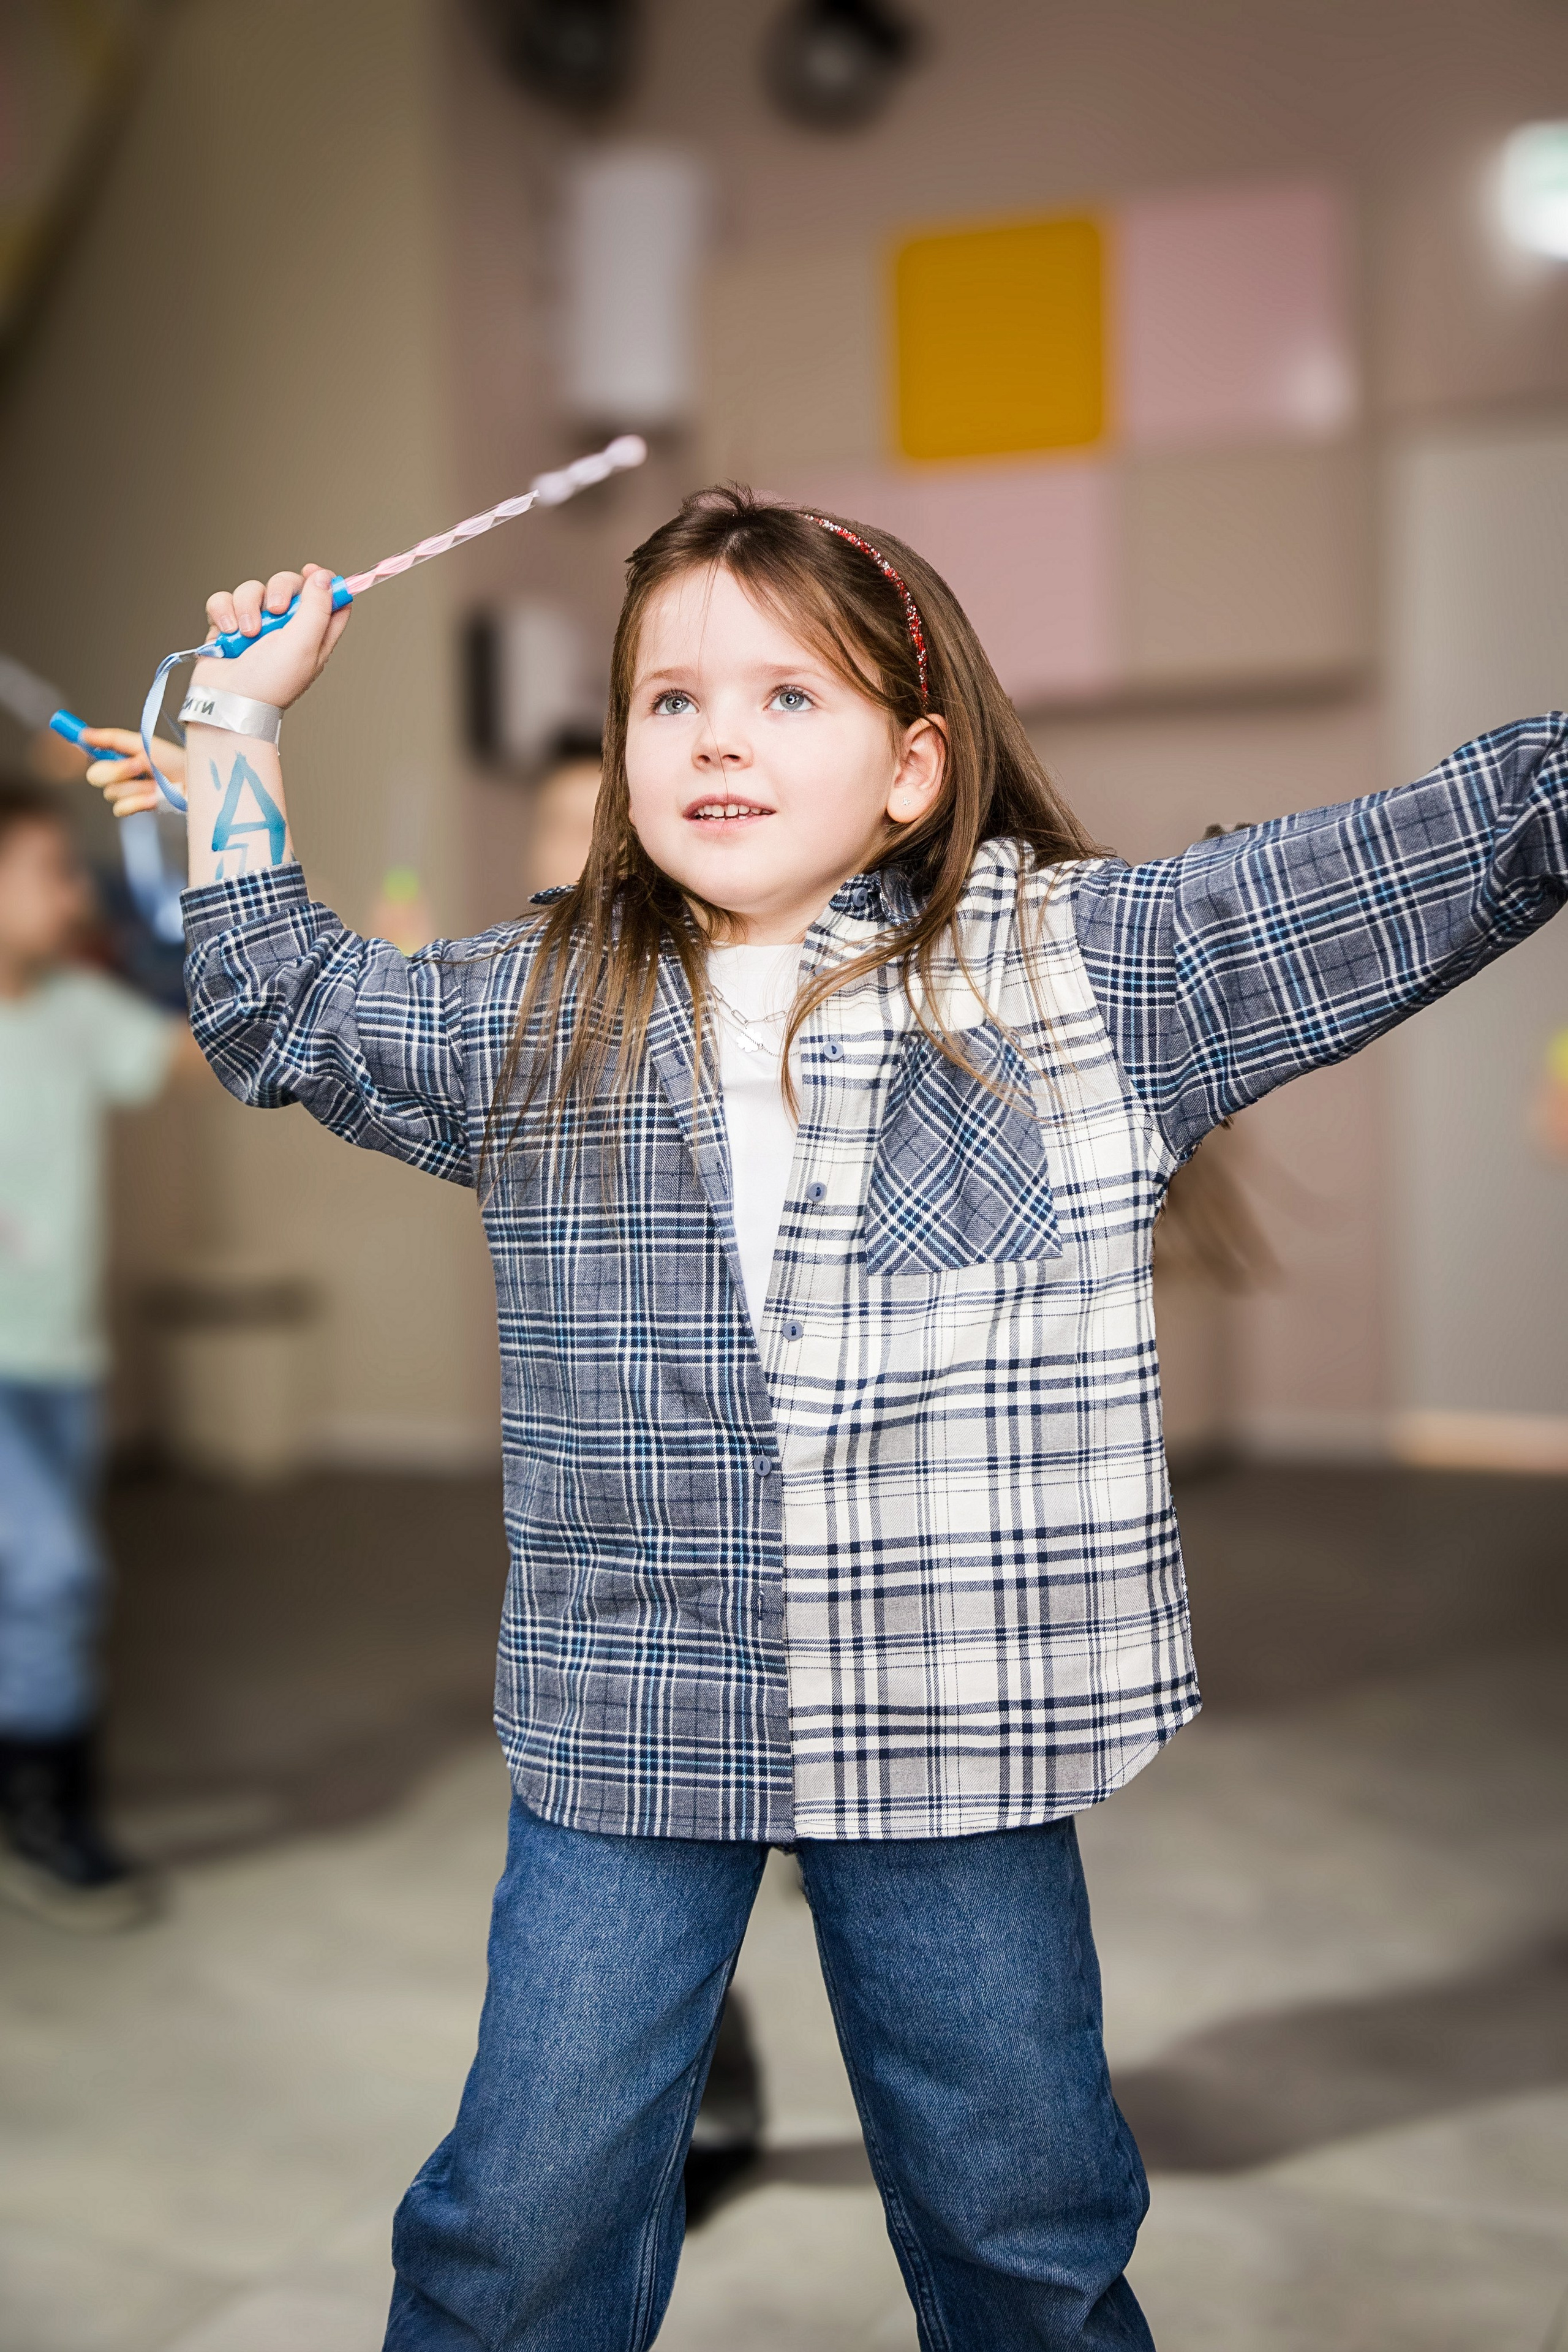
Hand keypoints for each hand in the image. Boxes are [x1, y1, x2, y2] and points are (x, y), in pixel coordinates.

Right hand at [80, 727, 184, 816]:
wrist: (194, 781)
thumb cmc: (174, 761)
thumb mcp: (143, 744)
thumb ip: (112, 739)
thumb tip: (84, 733)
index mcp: (121, 755)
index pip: (93, 752)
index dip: (82, 744)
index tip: (76, 735)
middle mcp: (121, 774)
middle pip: (95, 776)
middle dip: (116, 770)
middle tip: (139, 765)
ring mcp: (129, 792)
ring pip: (111, 792)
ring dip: (134, 785)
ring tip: (156, 782)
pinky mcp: (137, 808)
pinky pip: (121, 808)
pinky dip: (137, 802)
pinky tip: (154, 798)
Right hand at [190, 562, 350, 707]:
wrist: (229, 702)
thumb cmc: (270, 682)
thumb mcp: (304, 644)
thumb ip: (317, 608)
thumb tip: (325, 578)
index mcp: (313, 636)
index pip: (328, 600)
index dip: (324, 581)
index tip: (312, 572)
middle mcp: (286, 629)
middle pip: (288, 585)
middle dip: (279, 590)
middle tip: (274, 609)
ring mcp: (255, 626)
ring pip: (253, 590)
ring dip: (247, 607)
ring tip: (247, 634)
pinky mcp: (228, 626)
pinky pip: (224, 599)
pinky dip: (224, 612)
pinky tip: (227, 632)